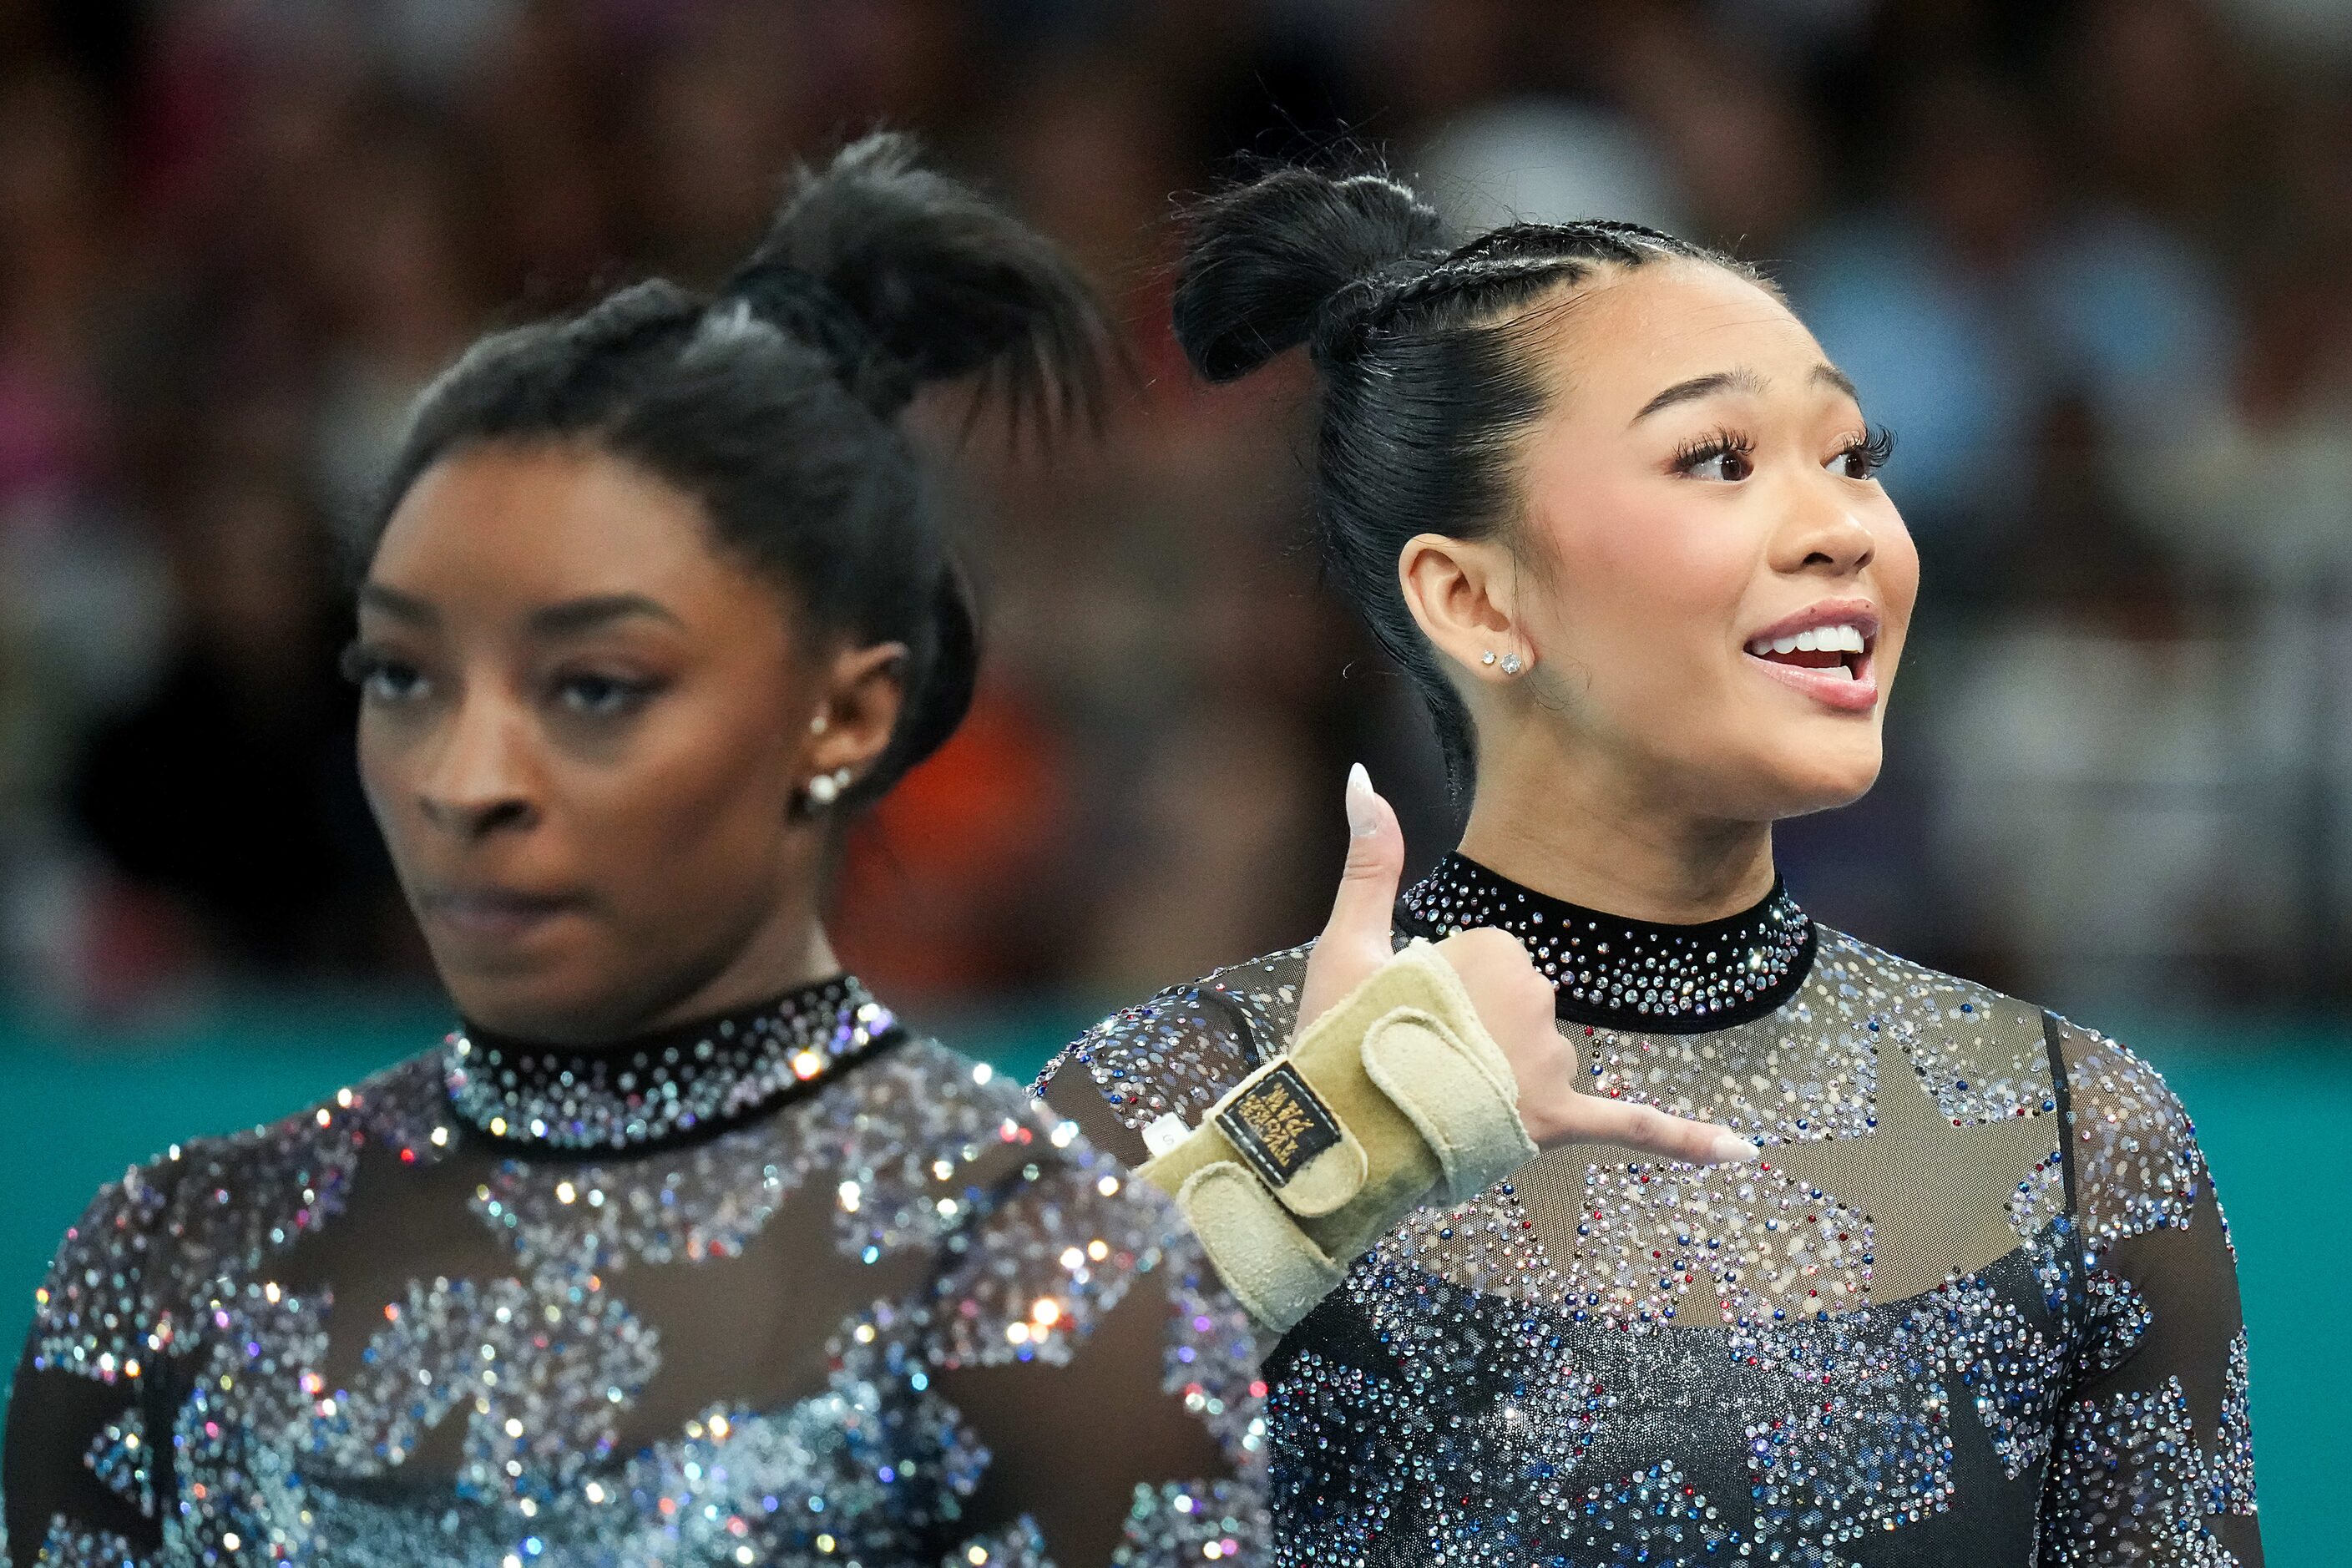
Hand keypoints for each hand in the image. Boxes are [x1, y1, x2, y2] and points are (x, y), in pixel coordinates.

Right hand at [1296, 765, 1759, 1164]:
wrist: (1340, 1135)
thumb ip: (1372, 860)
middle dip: (1475, 1031)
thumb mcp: (1350, 941)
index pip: (1489, 961)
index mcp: (1498, 951)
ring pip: (1543, 1058)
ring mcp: (1552, 1063)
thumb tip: (1364, 777)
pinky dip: (1685, 1141)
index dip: (1442, 989)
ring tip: (1437, 1097)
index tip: (1401, 1012)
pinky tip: (1740, 1153)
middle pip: (1520, 1006)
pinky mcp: (1561, 1121)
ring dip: (1503, 1076)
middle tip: (1414, 1056)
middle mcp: (1538, 1000)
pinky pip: (1632, 1125)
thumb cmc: (1339, 1036)